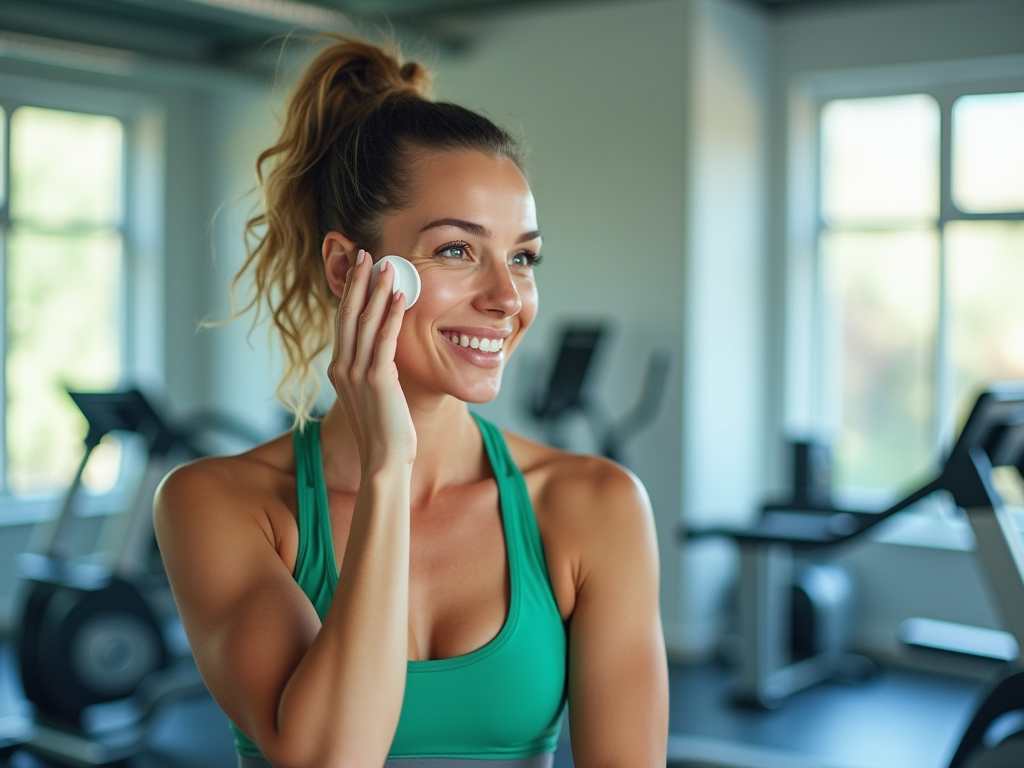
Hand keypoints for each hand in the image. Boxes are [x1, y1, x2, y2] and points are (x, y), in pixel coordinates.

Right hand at [328, 250, 416, 469]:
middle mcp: (342, 368)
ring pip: (364, 322)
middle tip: (364, 253)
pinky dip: (391, 314)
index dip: (350, 293)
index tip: (358, 269)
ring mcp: (357, 373)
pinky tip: (400, 295)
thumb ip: (373, 373)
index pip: (343, 323)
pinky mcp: (377, 380)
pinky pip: (383, 339)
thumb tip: (382, 358)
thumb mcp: (372, 397)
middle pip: (347, 314)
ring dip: (376, 290)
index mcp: (339, 370)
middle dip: (357, 281)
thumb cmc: (385, 433)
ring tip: (387, 265)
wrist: (383, 462)